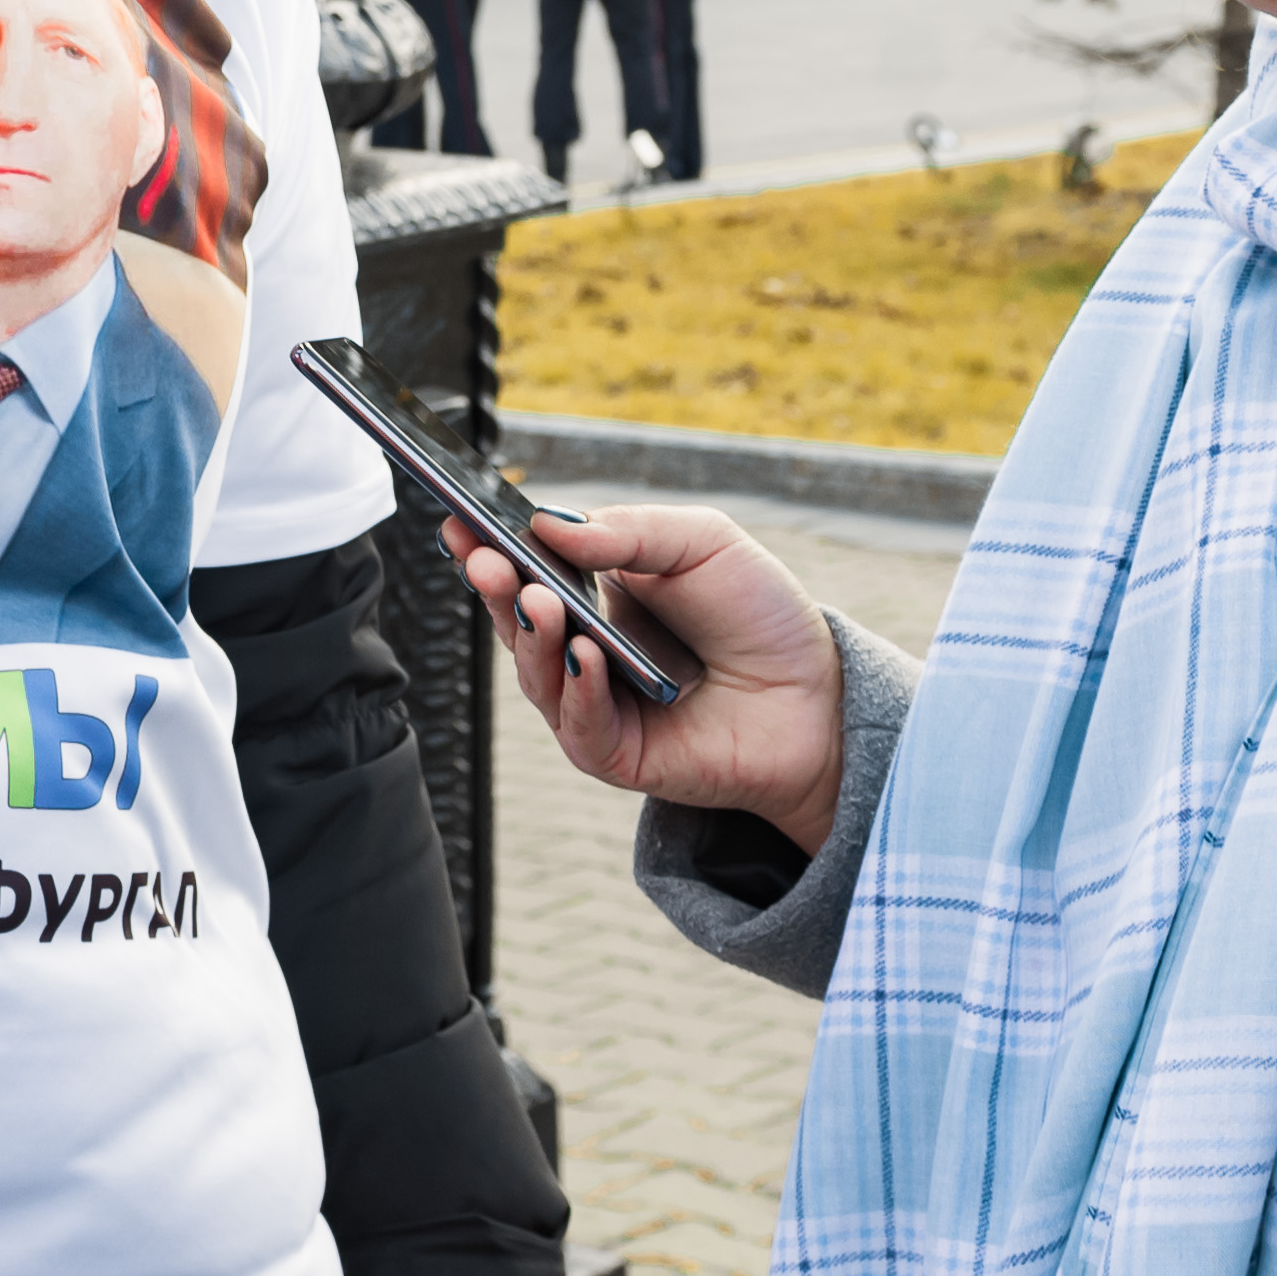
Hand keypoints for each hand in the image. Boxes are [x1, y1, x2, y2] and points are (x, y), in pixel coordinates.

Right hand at [452, 500, 841, 848]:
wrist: (820, 695)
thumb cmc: (760, 614)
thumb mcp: (702, 543)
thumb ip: (630, 531)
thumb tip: (550, 525)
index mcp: (594, 595)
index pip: (525, 570)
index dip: (487, 547)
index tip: (457, 520)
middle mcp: (584, 650)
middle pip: (517, 623)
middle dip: (494, 589)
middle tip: (484, 559)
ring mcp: (596, 706)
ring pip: (537, 678)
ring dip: (531, 639)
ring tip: (539, 602)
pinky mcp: (620, 756)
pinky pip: (580, 730)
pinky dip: (578, 694)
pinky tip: (586, 661)